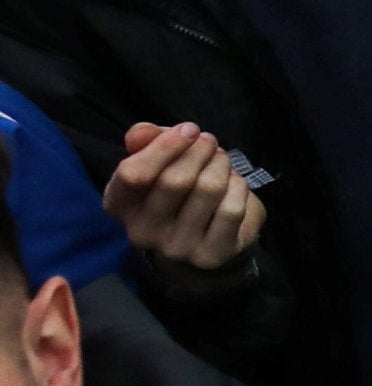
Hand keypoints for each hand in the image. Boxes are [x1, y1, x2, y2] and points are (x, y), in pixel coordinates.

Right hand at [101, 120, 262, 277]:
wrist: (209, 231)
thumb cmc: (179, 187)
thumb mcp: (158, 158)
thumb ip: (146, 138)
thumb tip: (141, 132)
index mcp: (119, 205)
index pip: (132, 175)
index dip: (166, 146)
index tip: (189, 130)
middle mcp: (141, 232)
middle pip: (174, 181)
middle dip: (200, 151)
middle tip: (210, 142)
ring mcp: (176, 247)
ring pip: (208, 190)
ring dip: (221, 165)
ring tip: (221, 159)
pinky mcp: (210, 255)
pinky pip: (231, 210)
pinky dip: (238, 187)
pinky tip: (234, 183)